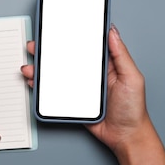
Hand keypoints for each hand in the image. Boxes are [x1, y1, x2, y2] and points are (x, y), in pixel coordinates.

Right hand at [20, 25, 152, 154]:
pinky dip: (41, 86)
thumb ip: (121, 55)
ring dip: (40, 69)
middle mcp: (89, 73)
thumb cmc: (133, 109)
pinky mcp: (71, 99)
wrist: (125, 136)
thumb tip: (113, 32)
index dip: (70, 36)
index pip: (84, 45)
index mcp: (104, 64)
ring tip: (31, 67)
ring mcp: (79, 86)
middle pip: (64, 58)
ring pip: (55, 73)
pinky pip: (53, 90)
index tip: (57, 28)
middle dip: (47, 51)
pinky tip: (35, 82)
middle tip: (36, 46)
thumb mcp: (132, 78)